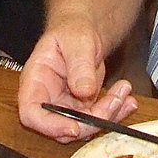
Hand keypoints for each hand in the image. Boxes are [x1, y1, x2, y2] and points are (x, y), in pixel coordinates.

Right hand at [17, 24, 137, 140]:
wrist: (83, 31)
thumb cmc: (72, 30)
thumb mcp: (76, 39)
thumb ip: (79, 63)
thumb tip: (84, 90)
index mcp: (35, 79)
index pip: (31, 112)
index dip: (49, 126)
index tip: (74, 127)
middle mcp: (47, 97)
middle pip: (60, 126)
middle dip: (90, 121)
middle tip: (114, 102)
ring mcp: (64, 105)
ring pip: (82, 127)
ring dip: (107, 116)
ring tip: (124, 94)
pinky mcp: (81, 108)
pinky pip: (96, 118)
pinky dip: (114, 112)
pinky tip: (127, 100)